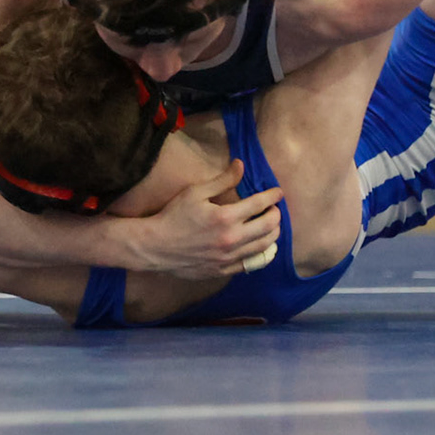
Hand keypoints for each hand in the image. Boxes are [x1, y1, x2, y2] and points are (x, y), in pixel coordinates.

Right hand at [128, 159, 282, 278]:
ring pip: (265, 247)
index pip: (259, 204)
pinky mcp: (224, 270)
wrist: (156, 246)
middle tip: (274, 209)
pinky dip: (263, 255)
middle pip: (268, 227)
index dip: (272, 196)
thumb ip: (222, 180)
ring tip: (272, 226)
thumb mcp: (195, 192)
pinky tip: (263, 247)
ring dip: (274, 234)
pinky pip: (252, 265)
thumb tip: (241, 165)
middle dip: (276, 215)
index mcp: (225, 217)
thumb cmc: (174, 216)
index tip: (278, 192)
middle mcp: (232, 238)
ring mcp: (229, 257)